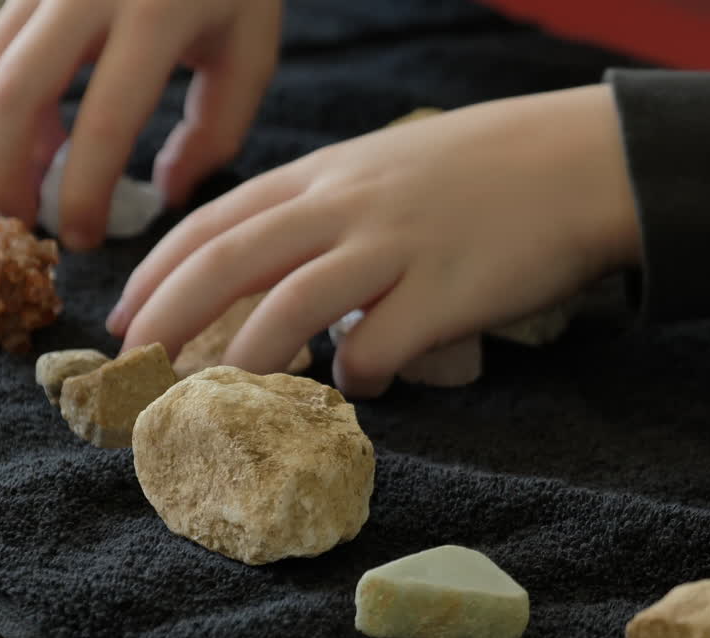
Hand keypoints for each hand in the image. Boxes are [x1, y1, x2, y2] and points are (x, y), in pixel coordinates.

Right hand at [0, 0, 281, 250]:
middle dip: (5, 175)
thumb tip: (163, 199)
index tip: (84, 239)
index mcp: (158, 13)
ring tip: (26, 192)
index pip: (103, 122)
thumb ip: (215, 132)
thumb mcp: (250, 55)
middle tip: (26, 226)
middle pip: (11, 96)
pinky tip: (33, 144)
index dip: (83, 193)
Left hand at [108, 85, 642, 397]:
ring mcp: (395, 247)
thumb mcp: (393, 163)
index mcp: (329, 171)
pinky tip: (365, 388)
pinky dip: (358, 379)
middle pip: (229, 261)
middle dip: (168, 318)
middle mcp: (348, 203)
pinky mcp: (445, 294)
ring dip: (244, 363)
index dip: (159, 271)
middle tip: (138, 369)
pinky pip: (378, 350)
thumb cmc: (490, 166)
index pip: (217, 218)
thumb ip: (334, 206)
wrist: (582, 163)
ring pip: (288, 308)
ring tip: (219, 403)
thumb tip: (287, 267)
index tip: (127, 314)